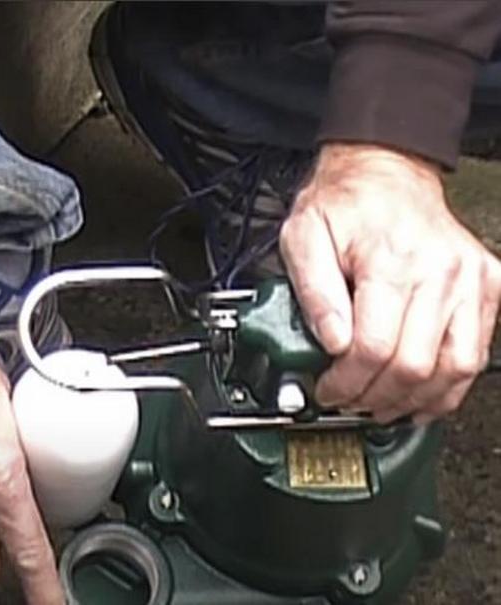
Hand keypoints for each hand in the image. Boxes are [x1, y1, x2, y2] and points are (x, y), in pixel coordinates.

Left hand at [280, 143, 500, 423]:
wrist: (386, 170)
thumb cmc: (344, 203)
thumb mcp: (303, 237)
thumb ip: (313, 291)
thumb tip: (331, 341)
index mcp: (392, 260)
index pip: (374, 347)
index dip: (347, 382)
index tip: (327, 389)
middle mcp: (441, 272)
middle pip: (413, 365)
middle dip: (374, 397)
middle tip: (348, 401)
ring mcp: (471, 282)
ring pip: (454, 369)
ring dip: (414, 400)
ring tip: (380, 406)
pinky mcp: (488, 287)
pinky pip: (476, 354)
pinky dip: (449, 386)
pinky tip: (420, 396)